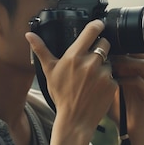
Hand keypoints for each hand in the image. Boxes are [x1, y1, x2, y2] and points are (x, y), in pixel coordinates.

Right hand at [25, 20, 117, 139]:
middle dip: (100, 47)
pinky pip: (114, 75)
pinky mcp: (112, 84)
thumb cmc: (61, 95)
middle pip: (105, 43)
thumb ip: (41, 50)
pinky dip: (108, 79)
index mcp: (74, 56)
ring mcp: (103, 73)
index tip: (98, 24)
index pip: (92, 30)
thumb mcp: (49, 71)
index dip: (97, 25)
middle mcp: (90, 62)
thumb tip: (29, 34)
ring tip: (93, 77)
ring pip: (110, 60)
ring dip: (104, 65)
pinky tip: (98, 87)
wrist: (75, 120)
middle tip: (92, 59)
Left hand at [107, 53, 143, 134]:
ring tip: (111, 66)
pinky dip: (127, 79)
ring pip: (143, 64)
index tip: (106, 47)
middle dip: (125, 52)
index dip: (122, 46)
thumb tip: (86, 57)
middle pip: (141, 53)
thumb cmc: (113, 105)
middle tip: (108, 54)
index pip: (134, 50)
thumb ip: (101, 71)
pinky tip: (115, 81)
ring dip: (126, 63)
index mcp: (135, 70)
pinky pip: (140, 82)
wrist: (126, 128)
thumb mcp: (106, 85)